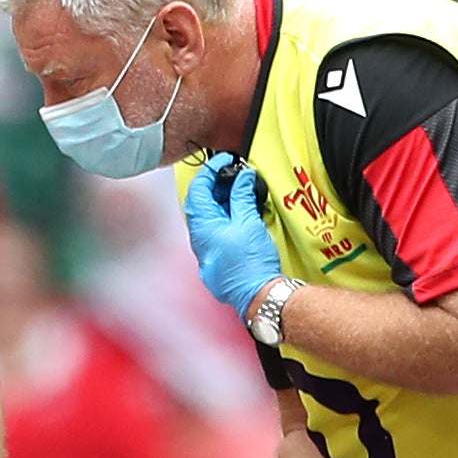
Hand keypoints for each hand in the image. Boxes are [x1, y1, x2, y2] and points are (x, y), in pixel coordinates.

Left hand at [184, 154, 284, 319]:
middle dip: (215, 187)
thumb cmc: (252, 264)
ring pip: (208, 219)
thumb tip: (242, 177)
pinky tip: (239, 214)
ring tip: (239, 192)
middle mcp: (199, 241)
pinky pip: (215, 232)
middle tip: (233, 175)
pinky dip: (225, 218)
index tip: (223, 161)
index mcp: (202, 228)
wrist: (259, 296)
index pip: (198, 190)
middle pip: (200, 205)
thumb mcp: (249, 222)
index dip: (210, 172)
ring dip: (221, 203)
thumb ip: (242, 196)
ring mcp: (206, 252)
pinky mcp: (217, 260)